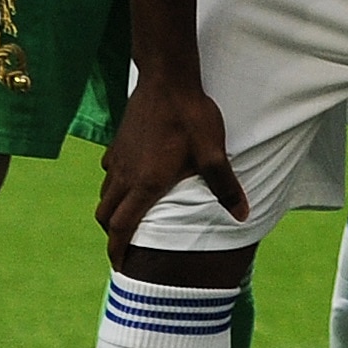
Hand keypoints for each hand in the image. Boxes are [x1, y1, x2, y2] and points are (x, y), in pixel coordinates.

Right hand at [100, 70, 242, 257]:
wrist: (167, 80)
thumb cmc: (191, 117)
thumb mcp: (213, 153)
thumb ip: (225, 187)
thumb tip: (242, 215)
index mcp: (145, 184)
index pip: (121, 227)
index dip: (118, 251)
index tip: (121, 267)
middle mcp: (125, 175)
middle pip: (106, 216)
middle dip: (113, 235)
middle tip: (126, 246)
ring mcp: (117, 159)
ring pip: (105, 195)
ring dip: (113, 211)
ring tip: (130, 218)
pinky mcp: (117, 144)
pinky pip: (109, 174)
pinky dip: (115, 187)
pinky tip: (132, 182)